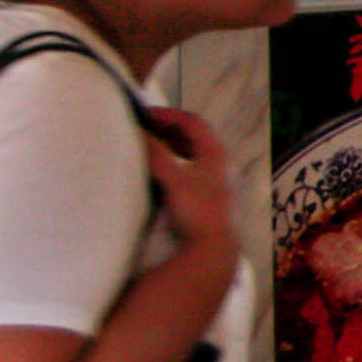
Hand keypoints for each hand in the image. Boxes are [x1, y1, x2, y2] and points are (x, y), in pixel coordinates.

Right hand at [142, 109, 233, 256]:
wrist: (213, 246)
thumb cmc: (198, 209)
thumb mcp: (175, 179)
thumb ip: (157, 154)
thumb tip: (141, 132)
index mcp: (217, 152)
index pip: (193, 122)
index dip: (168, 114)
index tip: (144, 114)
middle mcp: (220, 161)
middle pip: (194, 135)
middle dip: (168, 128)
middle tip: (143, 128)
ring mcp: (216, 177)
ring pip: (192, 152)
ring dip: (170, 145)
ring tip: (148, 145)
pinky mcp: (209, 193)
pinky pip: (190, 168)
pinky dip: (173, 161)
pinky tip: (159, 170)